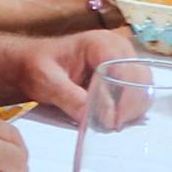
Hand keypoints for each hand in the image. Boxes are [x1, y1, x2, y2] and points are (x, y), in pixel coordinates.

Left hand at [14, 27, 132, 119]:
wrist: (29, 65)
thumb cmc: (36, 66)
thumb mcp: (49, 83)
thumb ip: (72, 99)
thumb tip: (96, 119)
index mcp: (101, 43)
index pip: (126, 71)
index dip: (125, 98)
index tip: (113, 122)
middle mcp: (118, 49)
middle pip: (141, 79)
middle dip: (131, 106)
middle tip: (113, 127)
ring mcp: (122, 61)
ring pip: (142, 88)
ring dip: (132, 109)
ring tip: (111, 125)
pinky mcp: (121, 75)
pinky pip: (135, 94)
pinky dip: (129, 109)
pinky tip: (112, 120)